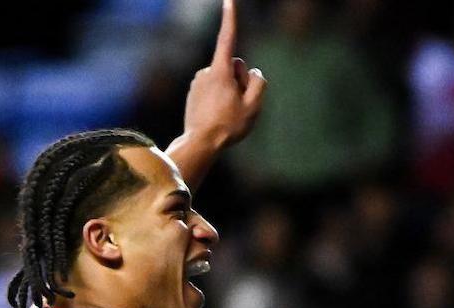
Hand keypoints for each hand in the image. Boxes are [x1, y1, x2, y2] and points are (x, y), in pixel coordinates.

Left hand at [182, 0, 267, 151]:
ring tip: (225, 113)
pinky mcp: (194, 92)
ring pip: (224, 79)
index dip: (230, 18)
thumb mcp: (254, 106)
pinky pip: (214, 89)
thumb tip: (254, 72)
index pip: (228, 38)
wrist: (200, 144)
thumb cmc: (228, 126)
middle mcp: (206, 71)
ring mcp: (198, 82)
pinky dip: (219, 98)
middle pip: (234, 67)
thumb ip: (259, 83)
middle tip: (237, 105)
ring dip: (229, 91)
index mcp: (219, 71)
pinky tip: (217, 115)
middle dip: (240, 80)